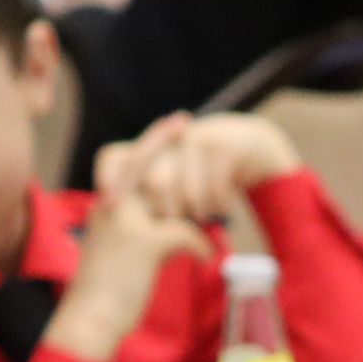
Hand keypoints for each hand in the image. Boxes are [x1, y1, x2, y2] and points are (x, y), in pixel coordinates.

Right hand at [45, 115, 214, 361]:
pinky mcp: (143, 243)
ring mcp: (126, 221)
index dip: (150, 142)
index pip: (125, 161)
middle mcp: (112, 206)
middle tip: (186, 121)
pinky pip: (185, 231)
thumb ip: (140, 230)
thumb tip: (174, 225)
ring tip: (214, 218)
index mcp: (106, 205)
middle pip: (141, 159)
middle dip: (163, 138)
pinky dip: (200, 245)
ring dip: (195, 206)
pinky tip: (206, 258)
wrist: (90, 317)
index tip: (171, 124)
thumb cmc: (106, 290)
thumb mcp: (120, 251)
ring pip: (167, 193)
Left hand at [128, 111, 302, 224]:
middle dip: (168, 211)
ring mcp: (197, 139)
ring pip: (189, 192)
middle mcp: (169, 139)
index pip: (114, 157)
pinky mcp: (223, 147)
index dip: (109, 177)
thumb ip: (152, 196)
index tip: (112, 206)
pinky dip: (220, 206)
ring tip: (204, 215)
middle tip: (180, 222)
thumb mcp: (177, 179)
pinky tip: (223, 207)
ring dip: (199, 212)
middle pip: (156, 182)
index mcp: (151, 146)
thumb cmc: (207, 172)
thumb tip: (127, 223)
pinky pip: (216, 191)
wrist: (253, 145)